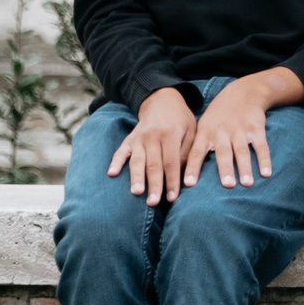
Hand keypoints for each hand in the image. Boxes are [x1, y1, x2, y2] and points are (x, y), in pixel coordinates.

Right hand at [108, 86, 195, 205]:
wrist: (162, 101)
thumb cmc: (180, 120)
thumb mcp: (192, 131)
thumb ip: (187, 152)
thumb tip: (184, 176)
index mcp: (171, 135)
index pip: (171, 162)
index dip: (172, 180)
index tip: (173, 197)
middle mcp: (153, 137)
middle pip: (153, 164)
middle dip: (154, 185)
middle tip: (154, 202)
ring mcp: (139, 138)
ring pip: (137, 160)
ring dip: (136, 177)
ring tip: (136, 192)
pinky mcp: (129, 139)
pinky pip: (121, 151)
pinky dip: (116, 162)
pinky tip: (112, 174)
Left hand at [184, 68, 303, 189]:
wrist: (243, 92)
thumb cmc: (218, 116)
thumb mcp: (204, 125)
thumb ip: (197, 145)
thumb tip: (183, 170)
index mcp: (206, 132)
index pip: (196, 152)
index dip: (193, 168)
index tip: (189, 184)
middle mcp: (222, 132)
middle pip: (223, 153)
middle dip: (225, 169)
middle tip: (227, 186)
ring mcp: (240, 129)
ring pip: (242, 151)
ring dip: (245, 168)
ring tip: (247, 184)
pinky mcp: (256, 128)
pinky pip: (260, 146)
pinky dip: (264, 159)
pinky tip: (266, 173)